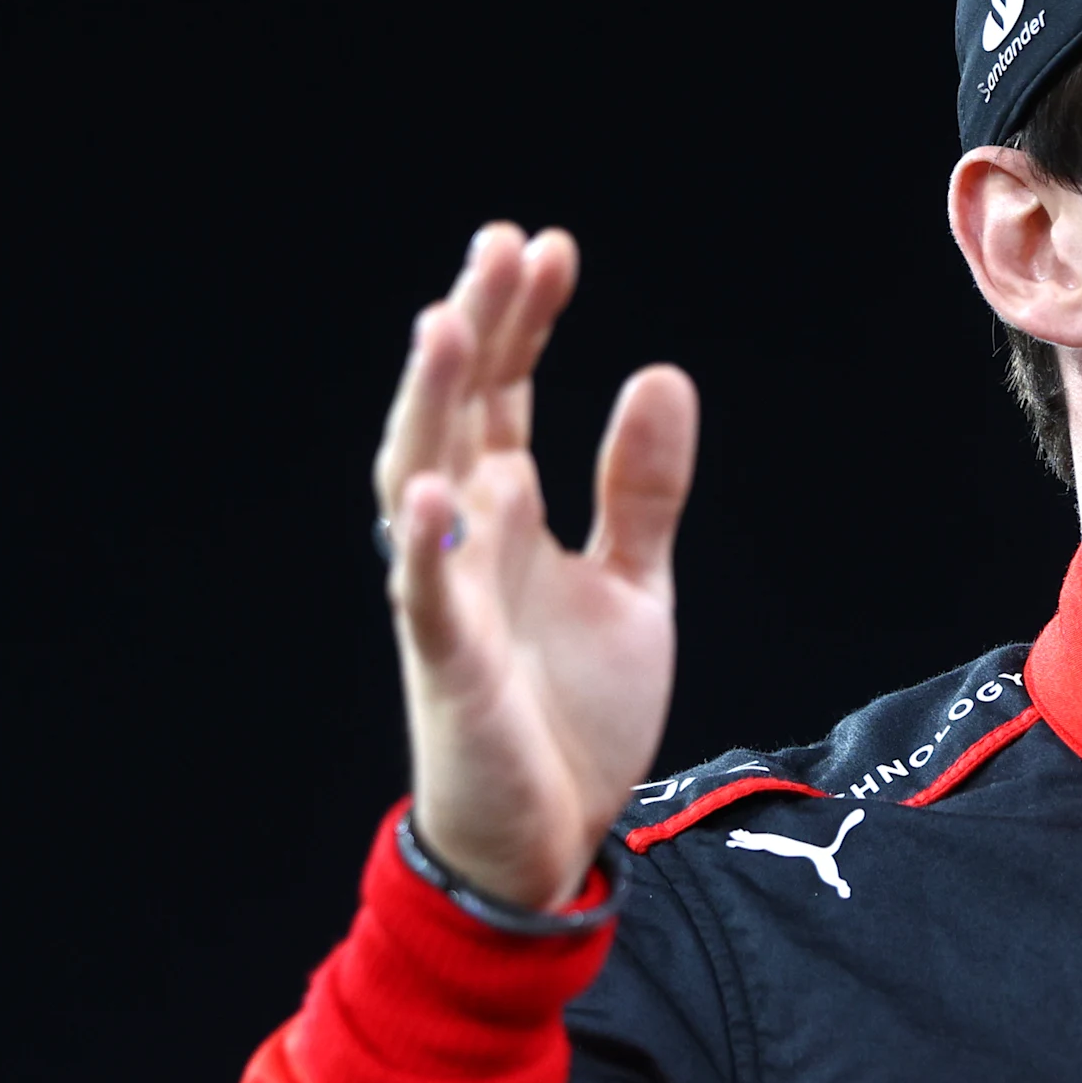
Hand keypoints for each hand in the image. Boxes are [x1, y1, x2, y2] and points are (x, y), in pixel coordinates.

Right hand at [374, 224, 698, 911]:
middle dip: (479, 328)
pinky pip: (427, 600)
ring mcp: (448, 597)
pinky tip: (437, 491)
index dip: (523, 320)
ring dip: (433, 405)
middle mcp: (467, 538)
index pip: (504, 392)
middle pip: (458, 410)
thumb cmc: (571, 711)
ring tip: (450, 323)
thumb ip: (643, 488)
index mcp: (506, 511)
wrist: (545, 839)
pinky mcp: (449, 669)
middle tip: (501, 244)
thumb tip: (659, 374)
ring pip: (422, 480)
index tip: (548, 248)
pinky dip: (425, 547)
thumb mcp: (632, 585)